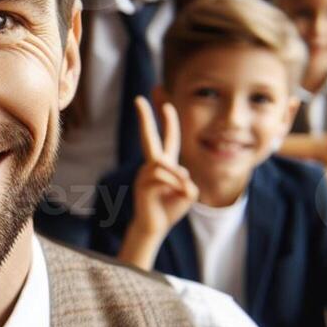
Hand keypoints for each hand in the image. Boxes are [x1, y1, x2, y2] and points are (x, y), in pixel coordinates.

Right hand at [131, 97, 197, 237]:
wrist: (154, 227)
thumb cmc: (170, 209)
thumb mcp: (188, 193)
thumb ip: (187, 181)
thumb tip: (177, 174)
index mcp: (163, 165)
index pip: (167, 139)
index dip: (168, 123)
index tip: (166, 105)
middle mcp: (152, 165)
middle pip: (147, 137)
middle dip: (144, 118)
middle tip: (138, 99)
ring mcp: (144, 173)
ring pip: (166, 166)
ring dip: (179, 180)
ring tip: (183, 193)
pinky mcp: (142, 184)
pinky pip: (163, 176)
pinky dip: (175, 185)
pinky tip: (176, 195)